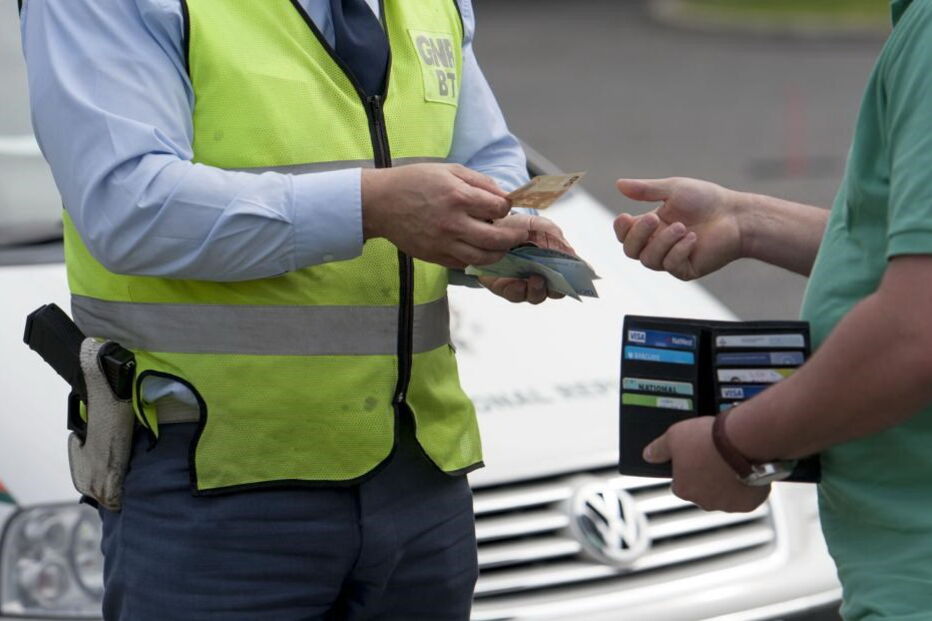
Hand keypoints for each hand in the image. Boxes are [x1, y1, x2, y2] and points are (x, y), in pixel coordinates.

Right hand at [362, 164, 528, 268]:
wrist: (381, 203)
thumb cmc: (414, 182)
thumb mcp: (449, 170)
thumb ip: (480, 181)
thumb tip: (504, 195)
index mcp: (458, 196)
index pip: (499, 208)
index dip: (506, 207)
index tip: (503, 206)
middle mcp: (454, 223)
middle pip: (498, 239)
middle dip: (514, 236)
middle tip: (519, 233)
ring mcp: (445, 244)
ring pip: (484, 258)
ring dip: (499, 252)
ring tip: (502, 245)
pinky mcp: (436, 257)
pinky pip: (465, 264)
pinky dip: (478, 259)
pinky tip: (480, 250)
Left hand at [479, 214, 571, 303]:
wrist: (486, 228)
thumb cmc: (515, 227)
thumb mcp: (536, 224)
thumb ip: (553, 233)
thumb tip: (570, 252)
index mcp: (552, 263)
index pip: (568, 277)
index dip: (575, 279)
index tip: (578, 277)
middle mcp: (540, 276)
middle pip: (555, 291)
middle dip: (557, 288)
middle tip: (555, 279)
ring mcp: (523, 283)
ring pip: (536, 296)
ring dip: (538, 290)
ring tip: (536, 279)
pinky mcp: (504, 288)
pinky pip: (514, 295)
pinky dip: (518, 290)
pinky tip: (518, 283)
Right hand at [614, 177, 744, 280]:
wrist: (736, 216)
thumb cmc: (707, 200)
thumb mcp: (673, 190)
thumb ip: (645, 190)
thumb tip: (619, 184)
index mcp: (652, 226)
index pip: (626, 235)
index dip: (621, 230)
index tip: (625, 217)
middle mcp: (658, 244)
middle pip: (631, 251)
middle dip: (638, 235)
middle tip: (653, 218)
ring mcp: (671, 258)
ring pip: (649, 260)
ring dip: (662, 242)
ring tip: (683, 227)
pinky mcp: (686, 269)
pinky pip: (670, 266)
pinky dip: (679, 251)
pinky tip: (693, 239)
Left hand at [644, 417, 770, 512]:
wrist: (742, 441)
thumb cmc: (707, 439)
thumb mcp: (674, 435)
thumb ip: (659, 449)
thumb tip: (648, 455)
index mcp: (682, 489)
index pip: (679, 483)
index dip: (687, 469)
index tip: (696, 456)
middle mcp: (703, 502)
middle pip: (702, 491)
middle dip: (707, 477)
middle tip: (715, 456)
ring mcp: (727, 504)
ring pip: (724, 495)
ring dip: (726, 482)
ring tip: (732, 461)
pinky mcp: (748, 504)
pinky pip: (745, 497)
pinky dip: (746, 486)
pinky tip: (746, 469)